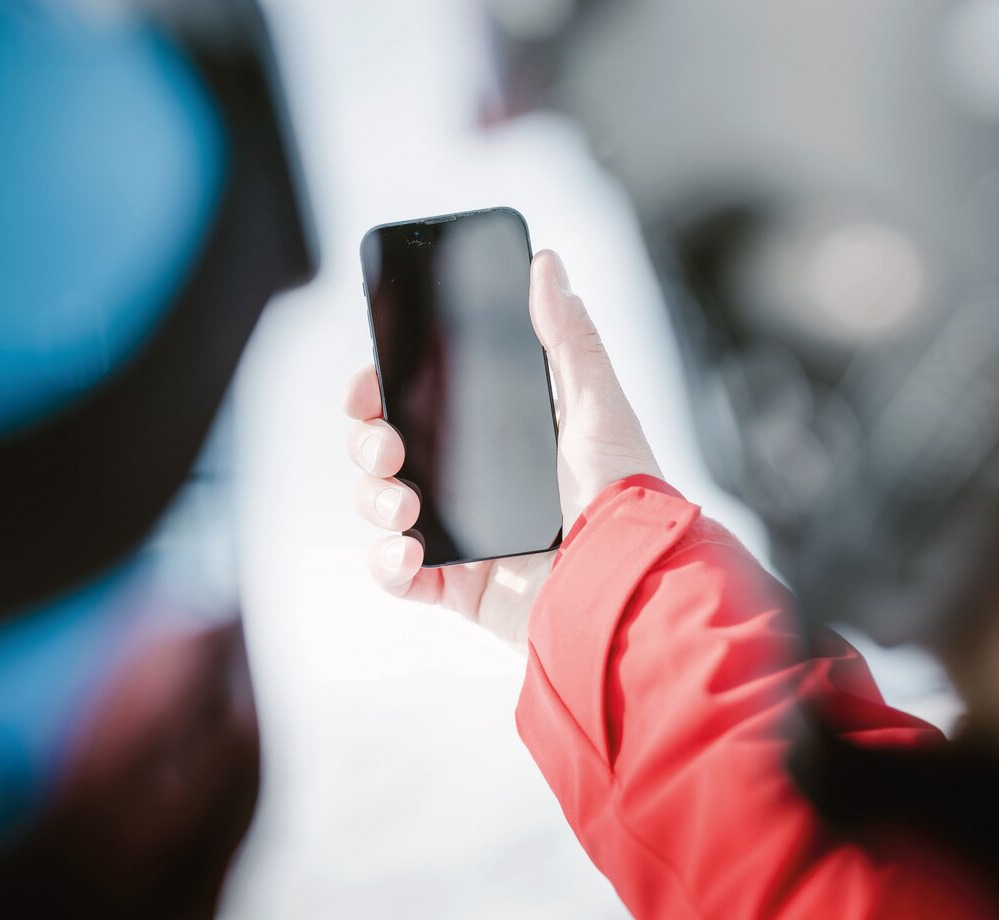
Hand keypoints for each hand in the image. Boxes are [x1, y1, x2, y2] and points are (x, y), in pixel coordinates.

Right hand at [343, 250, 659, 650]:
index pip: (417, 404)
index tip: (368, 386)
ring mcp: (459, 534)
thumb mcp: (599, 407)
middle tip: (388, 447)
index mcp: (495, 438)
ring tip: (406, 507)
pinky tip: (409, 553)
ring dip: (373, 499)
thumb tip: (546, 265)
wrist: (630, 583)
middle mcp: (470, 483)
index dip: (380, 392)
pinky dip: (387, 564)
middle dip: (368, 443)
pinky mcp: (457, 586)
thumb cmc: (624, 494)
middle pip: (385, 452)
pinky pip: (398, 575)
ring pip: (380, 508)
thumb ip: (569, 338)